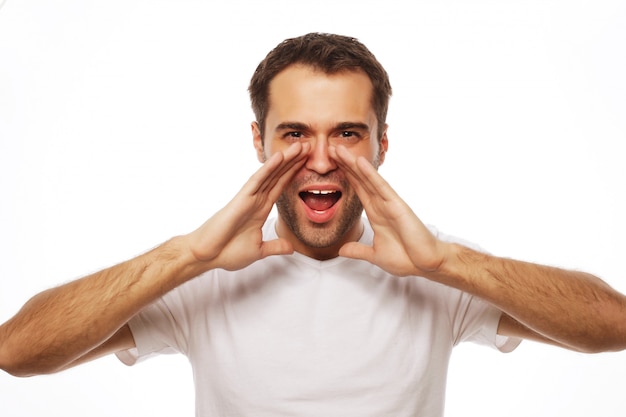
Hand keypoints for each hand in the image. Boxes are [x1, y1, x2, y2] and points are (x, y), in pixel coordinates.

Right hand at [187, 142, 309, 270]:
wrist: (208, 255)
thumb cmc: (227, 252)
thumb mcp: (259, 250)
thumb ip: (275, 247)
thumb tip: (291, 247)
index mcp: (261, 209)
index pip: (281, 186)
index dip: (294, 173)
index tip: (307, 162)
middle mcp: (256, 200)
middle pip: (279, 176)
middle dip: (294, 161)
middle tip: (309, 145)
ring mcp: (249, 198)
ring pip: (270, 174)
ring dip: (285, 160)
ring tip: (300, 146)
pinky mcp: (241, 200)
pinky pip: (257, 181)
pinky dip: (268, 169)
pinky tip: (279, 157)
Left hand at [330, 145, 448, 276]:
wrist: (426, 265)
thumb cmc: (407, 258)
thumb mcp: (375, 255)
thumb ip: (358, 250)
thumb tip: (342, 250)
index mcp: (375, 213)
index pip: (357, 189)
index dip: (344, 175)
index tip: (330, 164)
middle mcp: (381, 204)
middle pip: (359, 179)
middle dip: (345, 164)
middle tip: (330, 148)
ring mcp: (389, 203)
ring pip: (368, 179)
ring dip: (353, 164)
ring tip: (339, 149)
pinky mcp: (397, 206)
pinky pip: (381, 187)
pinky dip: (370, 174)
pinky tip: (360, 162)